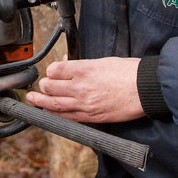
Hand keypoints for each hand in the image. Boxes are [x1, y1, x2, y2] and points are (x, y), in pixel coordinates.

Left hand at [26, 57, 144, 123]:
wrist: (145, 89)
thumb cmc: (129, 73)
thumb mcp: (103, 61)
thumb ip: (84, 65)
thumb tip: (70, 66)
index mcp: (84, 69)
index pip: (55, 69)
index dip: (51, 70)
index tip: (53, 71)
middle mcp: (81, 87)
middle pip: (50, 86)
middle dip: (44, 85)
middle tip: (42, 85)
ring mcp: (85, 104)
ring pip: (54, 104)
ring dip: (40, 101)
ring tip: (32, 98)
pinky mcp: (91, 117)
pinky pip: (67, 117)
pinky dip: (55, 114)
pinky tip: (49, 112)